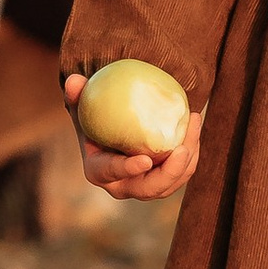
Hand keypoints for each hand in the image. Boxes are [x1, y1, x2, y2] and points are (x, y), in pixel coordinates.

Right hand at [63, 69, 203, 201]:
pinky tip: (194, 126)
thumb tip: (74, 80)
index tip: (145, 160)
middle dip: (169, 173)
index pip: (113, 172)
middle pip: (149, 188)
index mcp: (99, 171)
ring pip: (171, 182)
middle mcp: (122, 186)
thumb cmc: (94, 119)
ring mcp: (144, 187)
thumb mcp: (82, 108)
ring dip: (187, 160)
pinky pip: (182, 172)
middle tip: (182, 149)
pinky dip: (191, 154)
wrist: (112, 133)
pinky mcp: (163, 181)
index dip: (128, 169)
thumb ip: (77, 96)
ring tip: (193, 125)